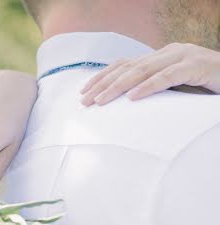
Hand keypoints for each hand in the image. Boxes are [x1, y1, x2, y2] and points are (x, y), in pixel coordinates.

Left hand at [80, 43, 219, 105]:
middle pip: (129, 68)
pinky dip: (149, 86)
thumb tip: (127, 107)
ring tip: (102, 100)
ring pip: (144, 70)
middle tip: (86, 101)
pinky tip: (133, 97)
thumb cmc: (204, 87)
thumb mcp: (174, 89)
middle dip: (104, 84)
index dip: (103, 77)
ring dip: (119, 86)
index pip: (125, 65)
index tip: (84, 94)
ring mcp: (183, 57)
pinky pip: (168, 77)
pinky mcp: (196, 66)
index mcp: (161, 57)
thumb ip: (154, 92)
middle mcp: (169, 52)